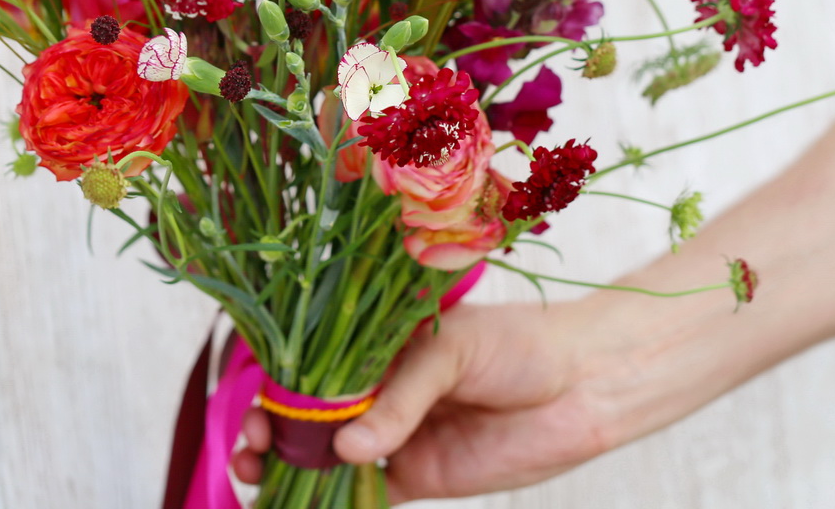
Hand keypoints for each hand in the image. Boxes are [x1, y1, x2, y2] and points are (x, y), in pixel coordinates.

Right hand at [231, 298, 635, 501]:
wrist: (584, 385)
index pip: (314, 362)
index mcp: (380, 342)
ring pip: (327, 456)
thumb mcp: (452, 349)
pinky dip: (334, 503)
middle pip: (309, 412)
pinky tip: (304, 506)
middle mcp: (380, 387)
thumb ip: (402, 396)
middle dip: (272, 431)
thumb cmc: (519, 344)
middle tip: (250, 450)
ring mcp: (396, 433)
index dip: (279, 385)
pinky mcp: (419, 476)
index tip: (256, 408)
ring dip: (290, 469)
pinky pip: (365, 495)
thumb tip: (346, 444)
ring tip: (259, 477)